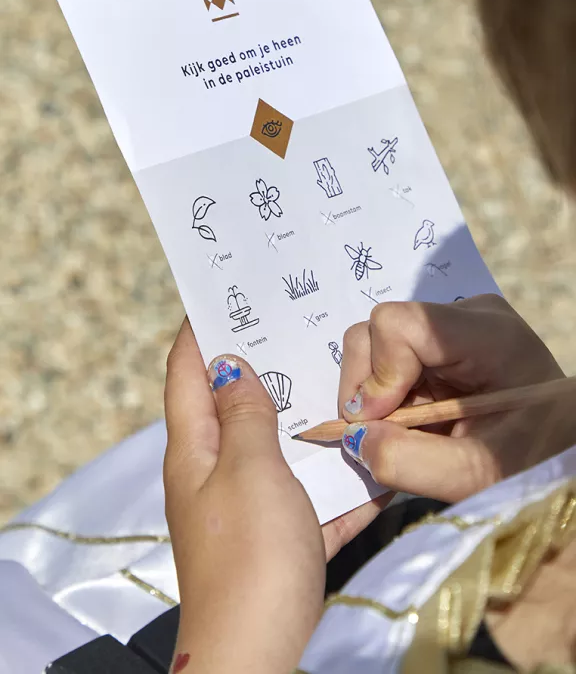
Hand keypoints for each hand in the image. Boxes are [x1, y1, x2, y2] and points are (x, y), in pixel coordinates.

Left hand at [164, 321, 324, 673]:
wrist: (260, 653)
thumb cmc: (248, 553)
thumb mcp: (247, 468)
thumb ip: (244, 413)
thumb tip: (229, 364)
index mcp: (194, 447)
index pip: (186, 371)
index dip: (201, 329)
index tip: (228, 292)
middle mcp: (216, 469)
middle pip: (236, 402)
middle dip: (266, 363)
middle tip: (302, 323)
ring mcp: (251, 504)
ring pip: (281, 445)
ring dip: (308, 415)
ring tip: (344, 372)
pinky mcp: (283, 534)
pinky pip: (311, 490)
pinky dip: (334, 471)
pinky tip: (371, 448)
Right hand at [338, 294, 571, 501]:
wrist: (560, 450)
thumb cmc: (533, 462)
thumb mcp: (476, 476)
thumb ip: (411, 463)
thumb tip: (352, 438)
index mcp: (490, 337)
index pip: (399, 324)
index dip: (378, 373)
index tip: (379, 423)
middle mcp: (467, 315)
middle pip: (379, 330)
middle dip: (368, 387)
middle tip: (384, 435)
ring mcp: (451, 323)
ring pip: (375, 343)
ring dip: (375, 395)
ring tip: (406, 431)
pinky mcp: (439, 339)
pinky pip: (388, 356)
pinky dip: (385, 394)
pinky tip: (413, 420)